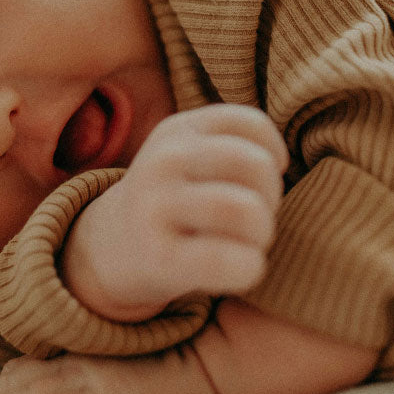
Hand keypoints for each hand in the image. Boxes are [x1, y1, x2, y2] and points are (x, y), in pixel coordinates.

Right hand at [63, 104, 288, 321]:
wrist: (112, 248)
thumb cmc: (177, 202)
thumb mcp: (193, 156)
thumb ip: (235, 147)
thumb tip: (281, 165)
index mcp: (178, 130)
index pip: (252, 125)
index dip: (273, 156)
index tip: (256, 181)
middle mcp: (163, 161)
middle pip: (256, 166)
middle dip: (271, 197)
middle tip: (254, 217)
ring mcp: (155, 207)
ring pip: (245, 210)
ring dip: (262, 233)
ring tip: (248, 242)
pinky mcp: (157, 256)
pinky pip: (225, 260)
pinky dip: (248, 267)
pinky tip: (242, 268)